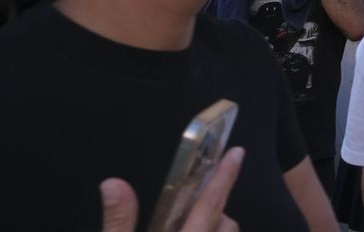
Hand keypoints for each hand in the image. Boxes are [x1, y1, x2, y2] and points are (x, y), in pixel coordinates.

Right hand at [101, 146, 242, 231]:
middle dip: (217, 208)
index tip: (236, 153)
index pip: (210, 205)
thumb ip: (119, 220)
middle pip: (225, 223)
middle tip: (197, 199)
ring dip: (213, 227)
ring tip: (190, 223)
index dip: (224, 177)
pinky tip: (189, 231)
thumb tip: (113, 184)